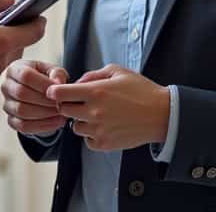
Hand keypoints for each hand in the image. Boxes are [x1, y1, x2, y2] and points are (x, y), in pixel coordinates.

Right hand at [0, 59, 68, 135]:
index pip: (25, 75)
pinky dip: (42, 126)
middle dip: (45, 101)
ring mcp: (6, 104)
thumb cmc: (44, 78)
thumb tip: (58, 83)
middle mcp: (6, 86)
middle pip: (22, 94)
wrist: (35, 92)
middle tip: (61, 104)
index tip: (59, 91)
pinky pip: (23, 126)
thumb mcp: (52, 70)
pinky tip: (56, 122)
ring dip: (44, 114)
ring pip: (21, 111)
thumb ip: (57, 73)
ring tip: (60, 113)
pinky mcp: (10, 120)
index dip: (43, 84)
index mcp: (14, 69)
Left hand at [47, 64, 169, 151]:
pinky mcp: (104, 144)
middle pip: (64, 111)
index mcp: (95, 92)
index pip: (61, 93)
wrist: (161, 114)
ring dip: (81, 121)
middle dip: (68, 105)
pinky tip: (103, 127)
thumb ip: (93, 75)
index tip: (54, 92)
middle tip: (79, 102)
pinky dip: (91, 135)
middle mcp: (94, 112)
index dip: (54, 92)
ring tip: (97, 115)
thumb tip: (77, 83)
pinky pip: (87, 141)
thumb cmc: (141, 90)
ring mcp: (98, 130)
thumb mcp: (118, 72)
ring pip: (75, 127)